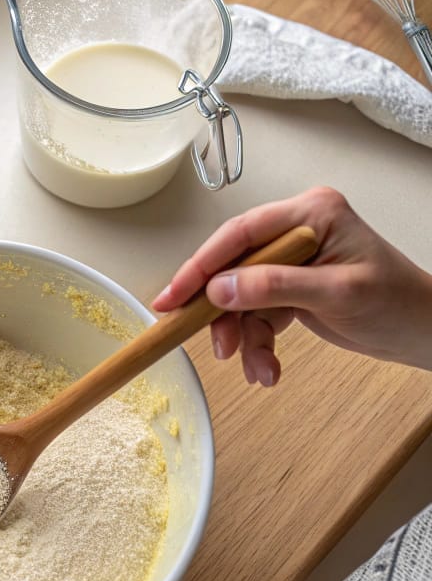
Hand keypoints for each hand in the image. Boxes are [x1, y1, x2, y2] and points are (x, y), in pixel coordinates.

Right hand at [152, 186, 431, 385]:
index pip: (241, 235)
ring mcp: (291, 260)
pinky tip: (267, 366)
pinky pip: (256, 314)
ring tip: (253, 367)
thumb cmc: (398, 304)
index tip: (174, 295)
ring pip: (240, 296)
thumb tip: (219, 289)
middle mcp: (295, 231)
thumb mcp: (337, 294)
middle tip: (194, 335)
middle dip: (219, 310)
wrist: (424, 334)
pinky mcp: (288, 287)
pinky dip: (257, 343)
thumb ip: (276, 287)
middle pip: (232, 266)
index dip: (202, 266)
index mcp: (310, 214)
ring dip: (241, 335)